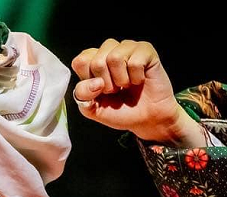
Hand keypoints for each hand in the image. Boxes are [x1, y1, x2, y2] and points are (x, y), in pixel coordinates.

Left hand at [69, 39, 200, 145]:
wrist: (147, 119)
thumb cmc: (120, 111)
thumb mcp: (93, 109)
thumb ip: (83, 96)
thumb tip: (94, 82)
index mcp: (92, 61)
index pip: (80, 61)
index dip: (89, 81)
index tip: (99, 91)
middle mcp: (109, 50)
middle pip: (97, 61)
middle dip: (107, 84)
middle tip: (116, 90)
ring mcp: (127, 48)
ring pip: (115, 58)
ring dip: (121, 80)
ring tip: (127, 84)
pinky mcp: (145, 50)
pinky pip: (135, 62)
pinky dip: (137, 78)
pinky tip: (139, 80)